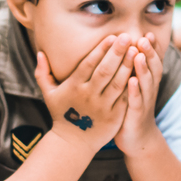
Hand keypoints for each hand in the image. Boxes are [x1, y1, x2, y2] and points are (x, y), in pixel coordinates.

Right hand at [34, 34, 134, 151]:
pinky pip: (124, 98)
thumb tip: (40, 52)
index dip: (100, 50)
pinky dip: (133, 85)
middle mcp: (88, 95)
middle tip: (127, 36)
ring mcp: (102, 107)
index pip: (88, 64)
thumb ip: (42, 72)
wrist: (73, 143)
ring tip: (136, 50)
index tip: (112, 36)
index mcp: (74, 87)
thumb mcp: (48, 94)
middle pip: (105, 71)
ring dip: (127, 66)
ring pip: (117, 83)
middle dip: (117, 53)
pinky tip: (140, 72)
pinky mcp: (114, 117)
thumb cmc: (61, 114)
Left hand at [113, 35, 162, 155]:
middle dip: (149, 53)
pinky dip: (135, 91)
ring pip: (146, 83)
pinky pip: (136, 101)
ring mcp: (144, 102)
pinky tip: (131, 81)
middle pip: (152, 68)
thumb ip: (133, 69)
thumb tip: (130, 47)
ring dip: (143, 68)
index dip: (152, 48)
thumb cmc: (131, 108)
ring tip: (138, 54)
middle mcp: (149, 90)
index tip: (148, 33)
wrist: (138, 139)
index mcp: (148, 82)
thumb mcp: (135, 87)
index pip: (153, 61)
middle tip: (144, 38)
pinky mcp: (136, 115)